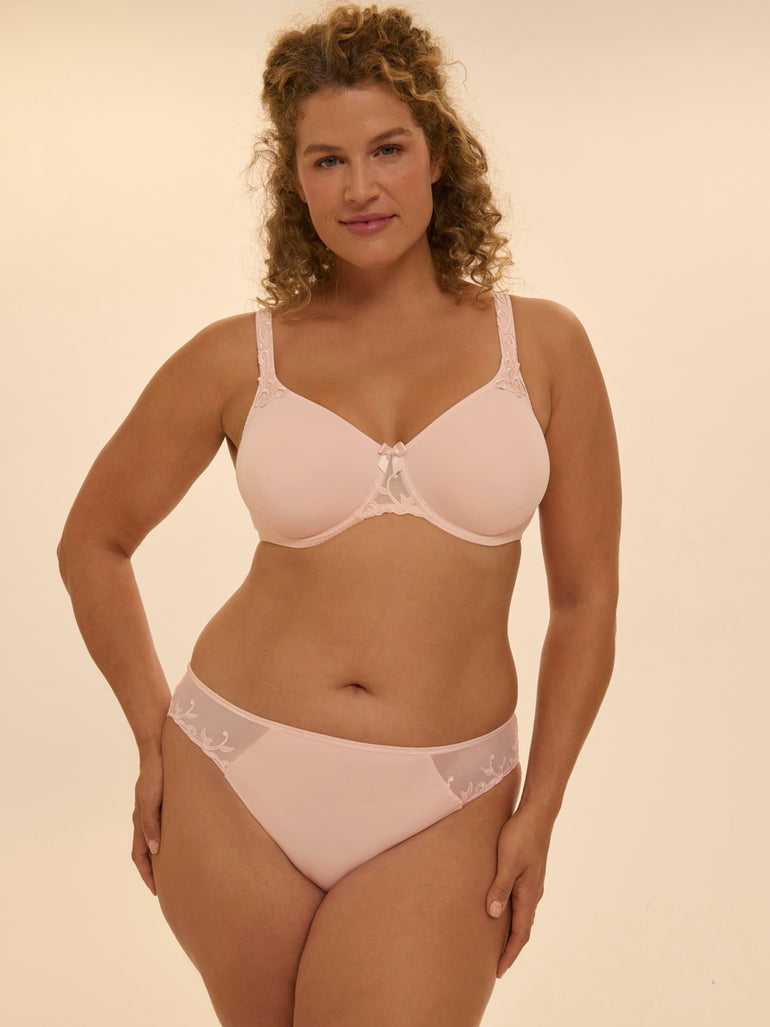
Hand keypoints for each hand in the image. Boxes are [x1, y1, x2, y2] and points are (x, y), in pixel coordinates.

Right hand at [131, 750, 163, 894]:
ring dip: (160, 858)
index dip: (146, 874)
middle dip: (153, 871)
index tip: (156, 890)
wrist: (158, 751)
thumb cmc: (155, 775)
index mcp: (140, 821)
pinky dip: (167, 841)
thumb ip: (151, 824)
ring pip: (153, 841)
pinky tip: (179, 843)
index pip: (140, 855)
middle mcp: (145, 819)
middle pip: (145, 852)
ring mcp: (152, 812)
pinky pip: (162, 828)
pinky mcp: (162, 804)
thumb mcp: (151, 800)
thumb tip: (154, 850)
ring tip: (175, 870)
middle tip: (167, 886)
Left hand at [486, 808, 551, 976]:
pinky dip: (513, 916)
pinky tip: (502, 912)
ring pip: (523, 916)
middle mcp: (533, 893)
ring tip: (498, 945)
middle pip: (522, 929)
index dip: (509, 954)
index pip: (520, 933)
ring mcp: (532, 884)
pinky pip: (521, 903)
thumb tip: (493, 915)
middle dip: (510, 949)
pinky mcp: (529, 874)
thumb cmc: (520, 835)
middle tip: (496, 966)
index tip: (498, 972)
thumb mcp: (507, 862)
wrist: (537, 814)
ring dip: (512, 933)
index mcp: (528, 894)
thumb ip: (500, 888)